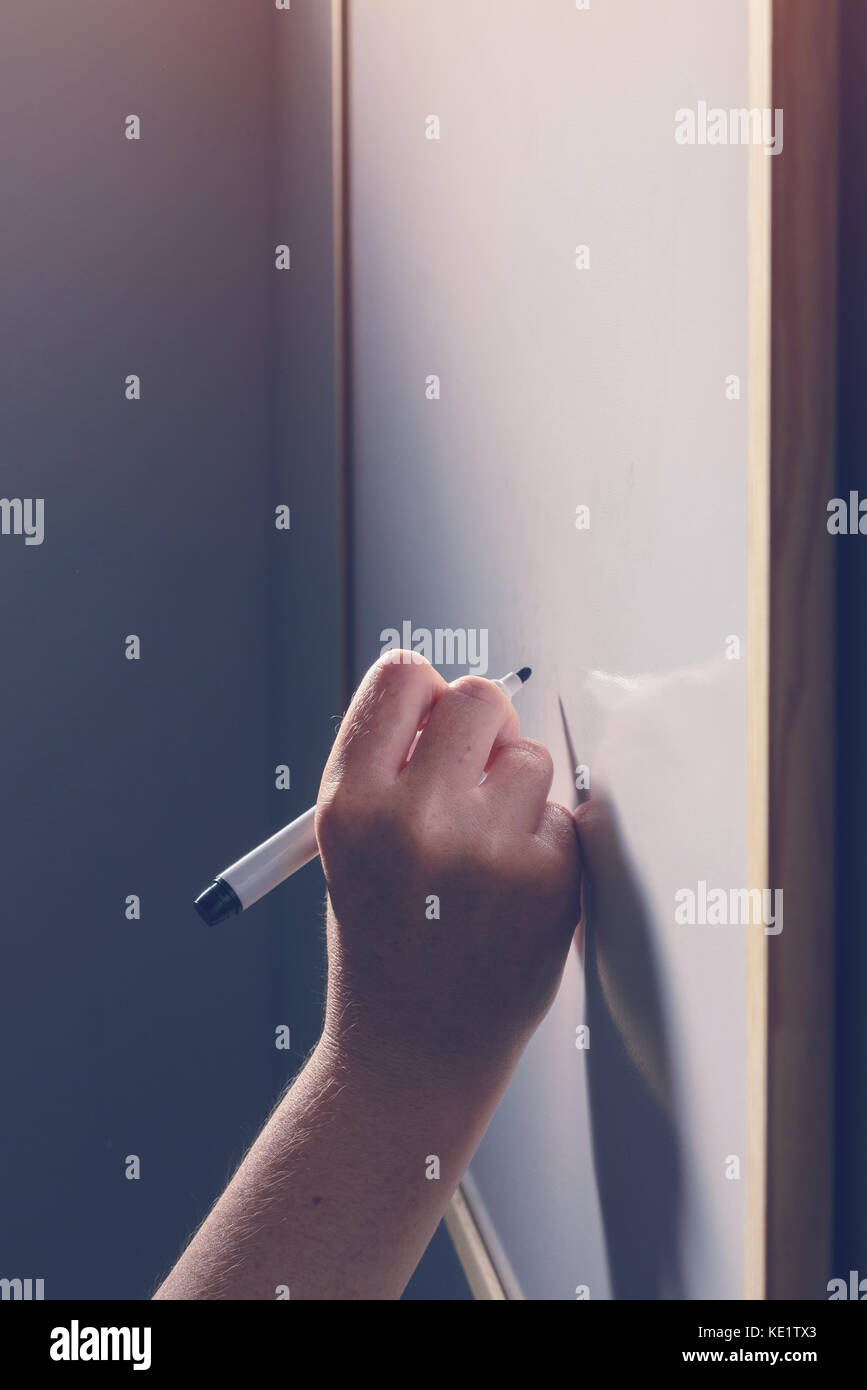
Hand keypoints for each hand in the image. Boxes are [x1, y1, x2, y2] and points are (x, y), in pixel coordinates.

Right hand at [314, 651, 582, 1099]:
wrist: (411, 1054)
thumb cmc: (384, 935)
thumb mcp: (350, 844)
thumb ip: (391, 764)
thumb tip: (457, 694)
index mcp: (349, 803)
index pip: (403, 676)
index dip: (423, 697)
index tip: (430, 724)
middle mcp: (412, 819)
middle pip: (478, 698)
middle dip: (482, 729)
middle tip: (472, 775)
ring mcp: (484, 851)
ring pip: (529, 757)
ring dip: (515, 792)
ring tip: (484, 853)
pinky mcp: (545, 882)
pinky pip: (561, 816)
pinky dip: (544, 843)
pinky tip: (510, 892)